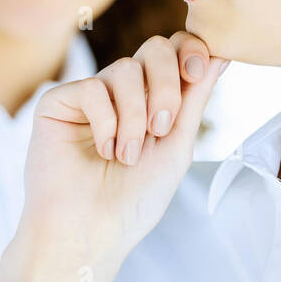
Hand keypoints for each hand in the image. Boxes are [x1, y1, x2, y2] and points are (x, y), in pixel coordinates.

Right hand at [0, 32, 227, 281]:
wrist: (90, 233)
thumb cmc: (134, 198)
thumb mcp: (177, 144)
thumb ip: (195, 98)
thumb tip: (223, 53)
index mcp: (153, 99)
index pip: (175, 50)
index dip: (190, 51)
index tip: (198, 75)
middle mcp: (122, 92)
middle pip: (154, 48)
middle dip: (167, 85)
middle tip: (162, 129)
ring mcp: (89, 95)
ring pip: (125, 68)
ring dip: (136, 117)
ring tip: (128, 156)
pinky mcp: (57, 103)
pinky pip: (92, 88)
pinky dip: (106, 122)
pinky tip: (102, 151)